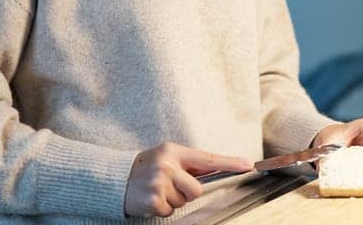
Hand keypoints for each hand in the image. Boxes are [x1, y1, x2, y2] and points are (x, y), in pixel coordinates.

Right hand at [123, 142, 251, 217]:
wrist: (114, 179)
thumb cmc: (146, 167)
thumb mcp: (166, 157)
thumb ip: (189, 164)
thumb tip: (218, 171)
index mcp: (172, 152)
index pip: (207, 159)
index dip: (230, 163)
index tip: (247, 165)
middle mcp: (166, 166)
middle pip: (196, 189)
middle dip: (186, 191)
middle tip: (169, 185)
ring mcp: (159, 184)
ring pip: (183, 201)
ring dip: (173, 200)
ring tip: (157, 190)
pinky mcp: (153, 201)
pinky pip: (170, 211)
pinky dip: (162, 208)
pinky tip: (151, 199)